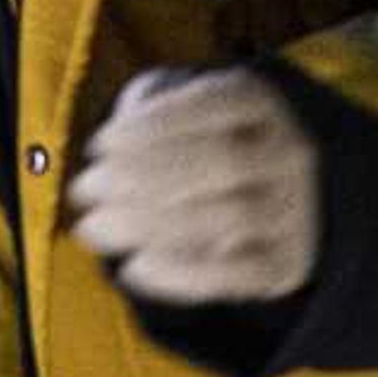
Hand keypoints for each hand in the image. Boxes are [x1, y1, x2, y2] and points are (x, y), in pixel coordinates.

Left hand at [65, 67, 320, 305]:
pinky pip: (239, 274)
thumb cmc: (186, 138)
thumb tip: (105, 159)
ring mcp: (293, 210)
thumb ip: (140, 114)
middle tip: (84, 190)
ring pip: (233, 218)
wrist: (249, 194)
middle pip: (223, 162)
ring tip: (95, 227)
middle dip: (143, 176)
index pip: (215, 103)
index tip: (99, 146)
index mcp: (258, 102)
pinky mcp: (285, 264)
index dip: (153, 126)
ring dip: (154, 224)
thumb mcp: (166, 106)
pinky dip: (181, 274)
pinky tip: (132, 268)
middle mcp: (287, 152)